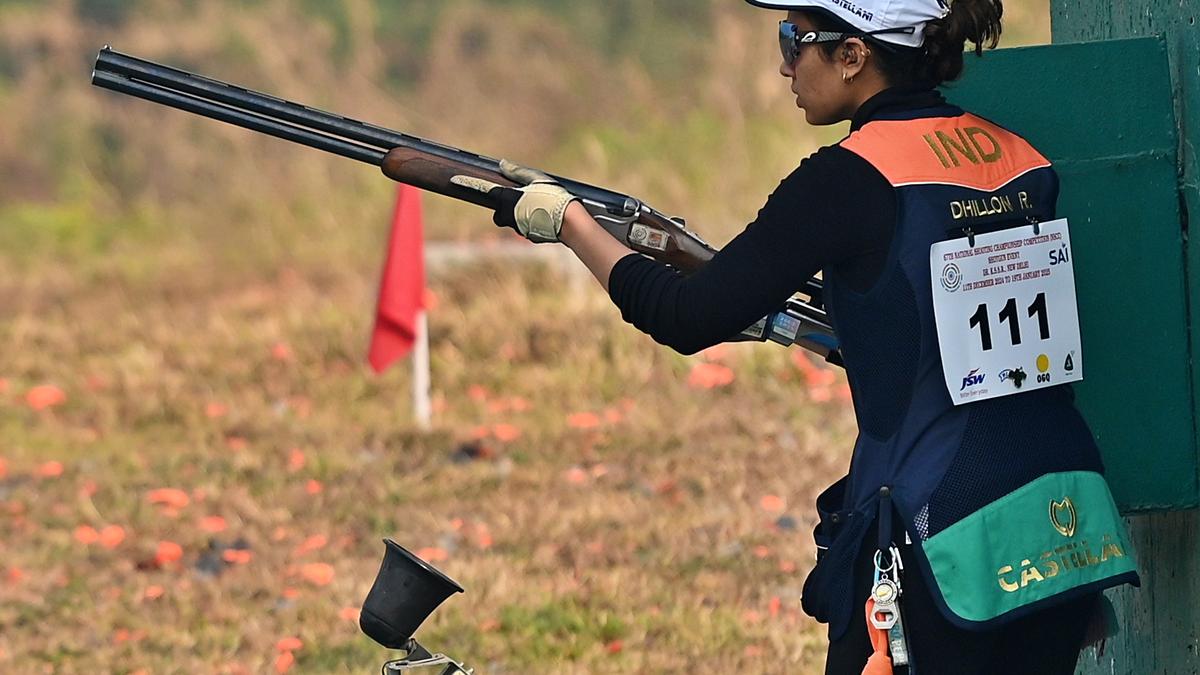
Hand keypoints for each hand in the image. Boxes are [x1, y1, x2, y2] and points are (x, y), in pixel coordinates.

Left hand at [451, 159, 576, 242]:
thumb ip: (518, 172)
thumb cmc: (555, 198)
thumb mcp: (537, 179)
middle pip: (498, 212)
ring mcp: (517, 228)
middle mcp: (508, 215)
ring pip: (512, 220)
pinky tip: (545, 217)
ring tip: (540, 207)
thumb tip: (502, 164)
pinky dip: (531, 222)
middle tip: (523, 199)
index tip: (454, 180)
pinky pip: (525, 227)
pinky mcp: (528, 236)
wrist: (570, 223)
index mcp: (507, 198)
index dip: (468, 183)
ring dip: (520, 214)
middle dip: (505, 207)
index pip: (483, 189)